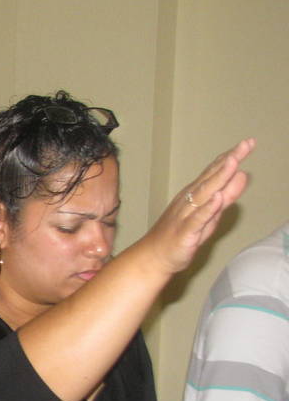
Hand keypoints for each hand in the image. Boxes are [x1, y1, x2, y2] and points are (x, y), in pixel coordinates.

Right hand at [138, 138, 253, 274]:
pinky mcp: (185, 232)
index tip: (247, 143)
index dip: (230, 157)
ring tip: (232, 163)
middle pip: (211, 178)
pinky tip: (216, 198)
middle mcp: (189, 201)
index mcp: (195, 194)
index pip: (214, 172)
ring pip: (204, 195)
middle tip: (244, 145)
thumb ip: (226, 196)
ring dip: (218, 178)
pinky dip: (207, 209)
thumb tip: (242, 175)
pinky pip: (197, 219)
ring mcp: (185, 216)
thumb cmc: (181, 235)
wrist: (154, 257)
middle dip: (228, 161)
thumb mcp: (210, 214)